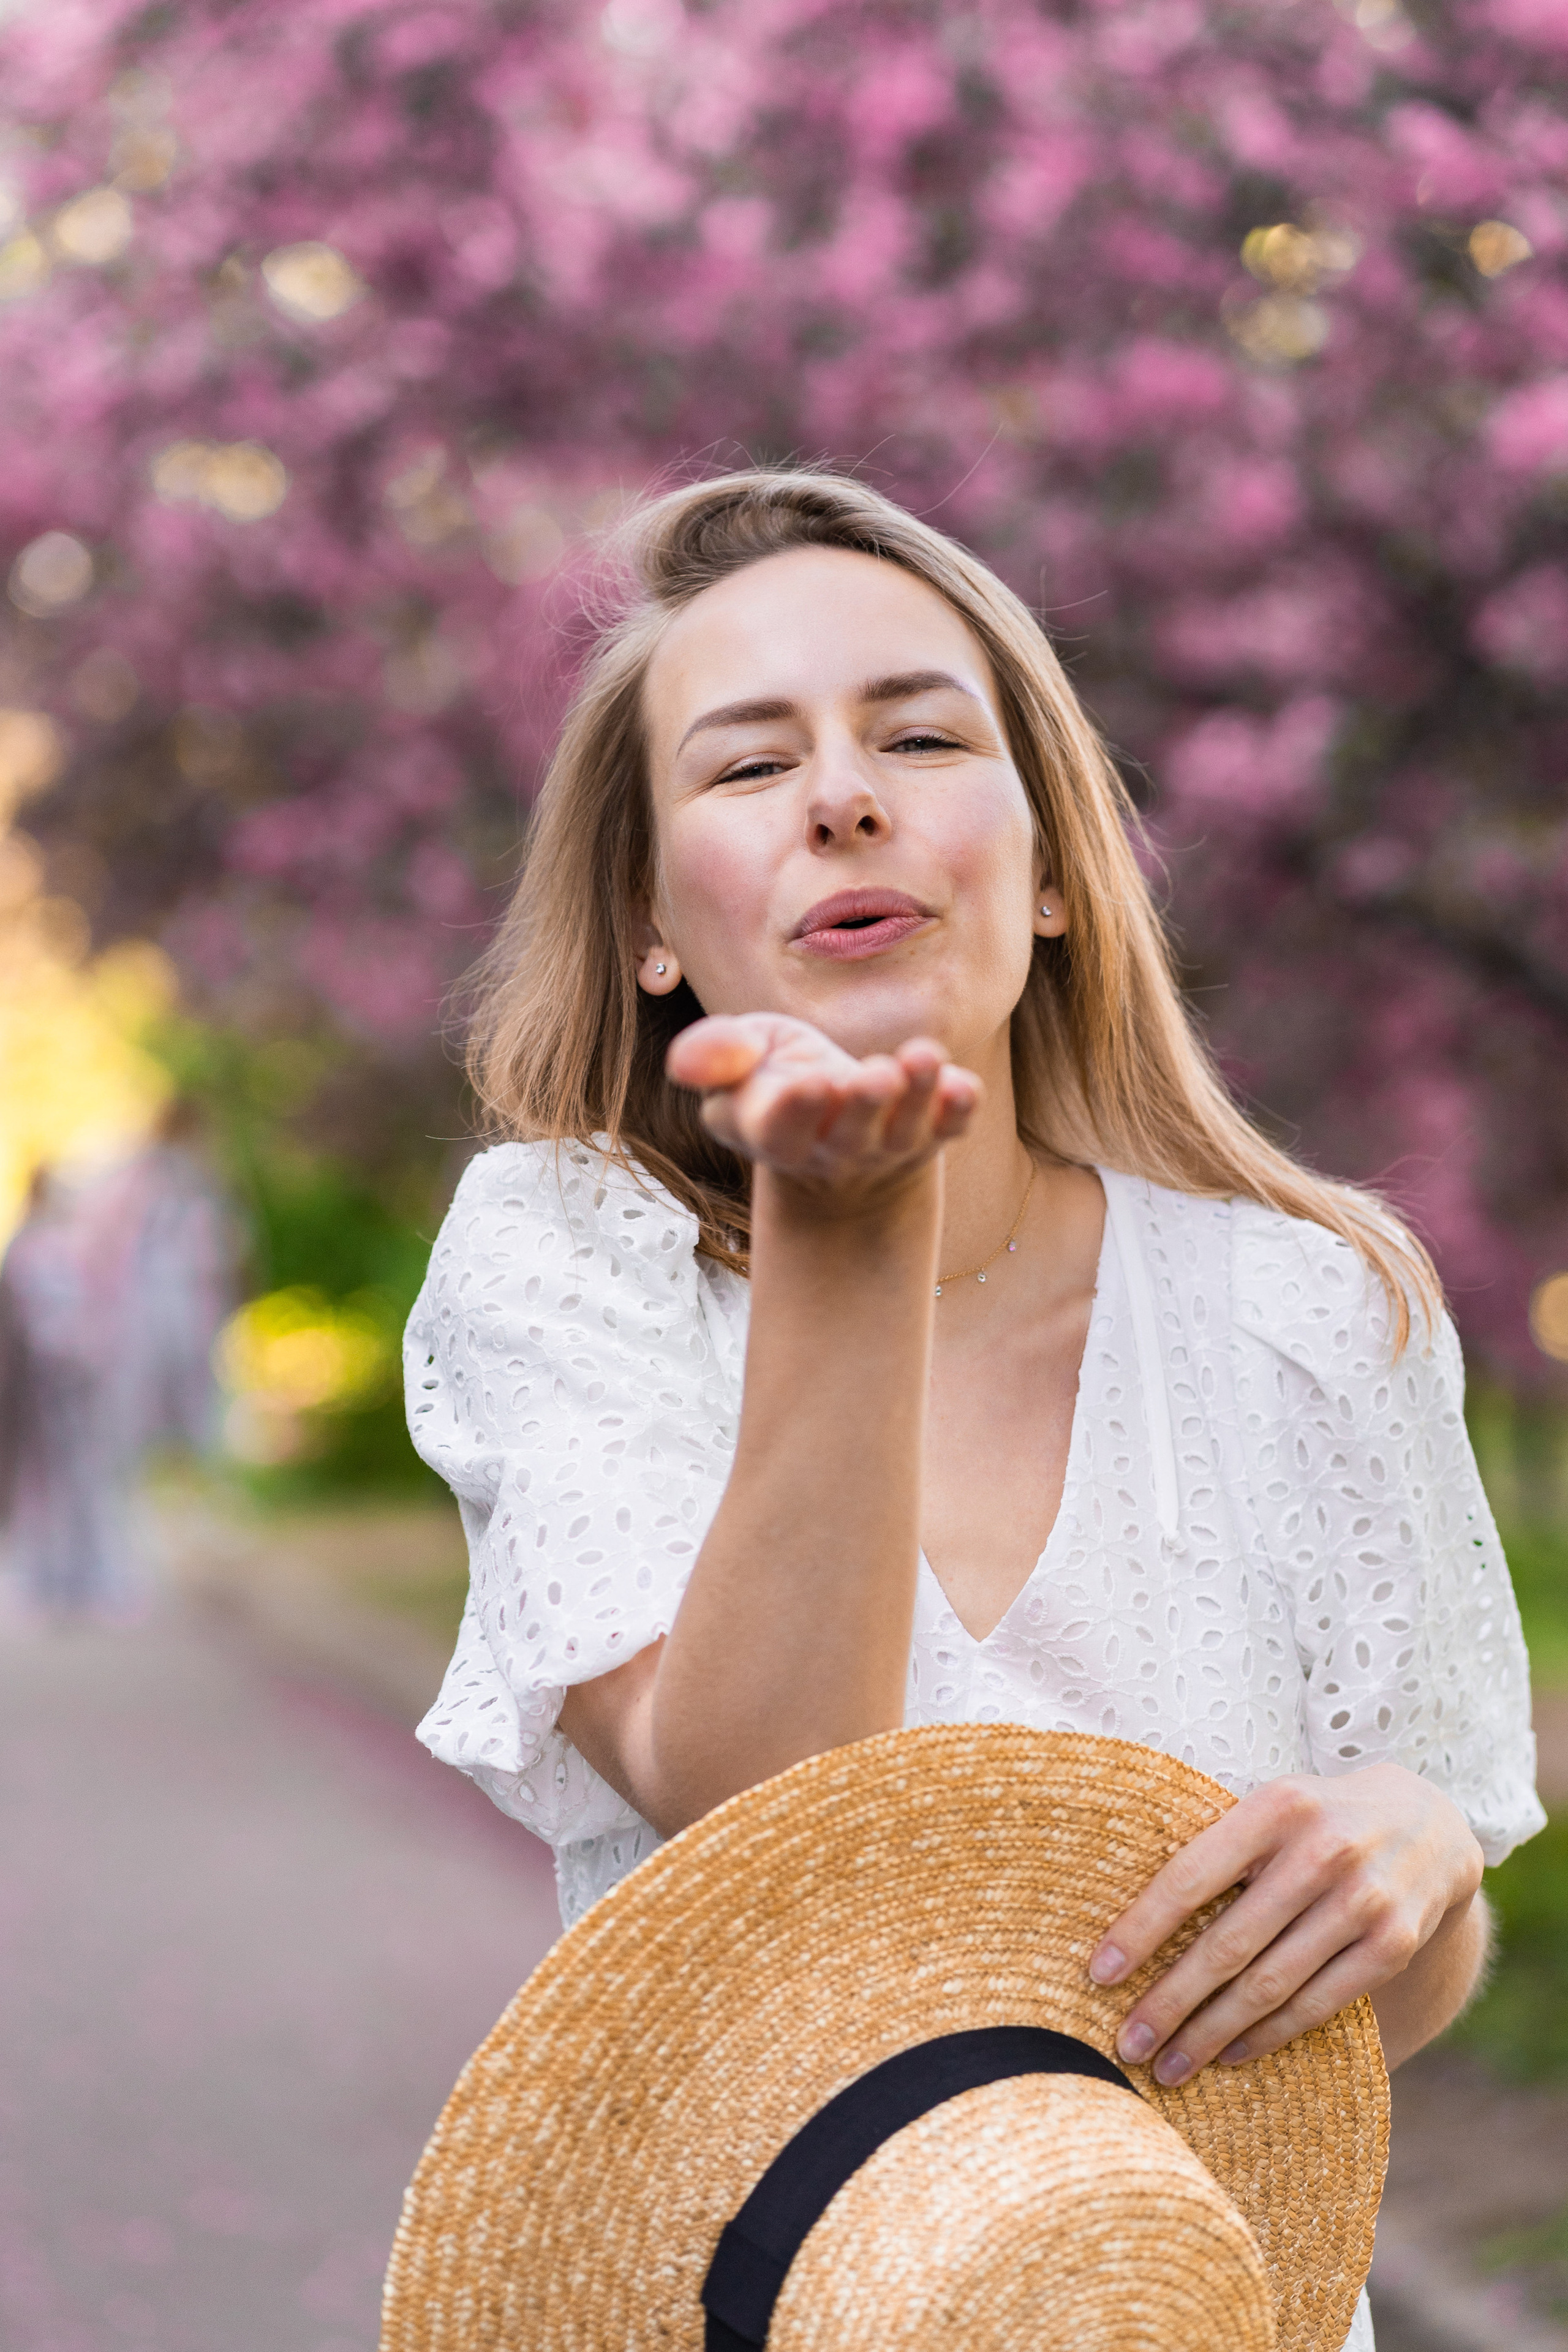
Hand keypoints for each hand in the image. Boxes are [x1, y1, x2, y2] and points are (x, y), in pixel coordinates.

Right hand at [666, 1014, 979, 1206]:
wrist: (834, 1123)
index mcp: (773, 1132)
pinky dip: (957, 1112)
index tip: (808, 1082)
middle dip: (862, 1105)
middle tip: (877, 1074)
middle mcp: (831, 1149)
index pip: (779, 1130)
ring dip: (915, 1098)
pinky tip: (965, 1086)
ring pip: (902, 1132)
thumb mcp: (739, 1057)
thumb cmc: (776, 1078)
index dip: (793, 1109)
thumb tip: (684, 1062)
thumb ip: (714, 1053)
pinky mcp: (929, 1134)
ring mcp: (884, 1147)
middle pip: (848, 1137)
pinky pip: (947, 1129)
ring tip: (922, 1056)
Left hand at [1088, 1763, 1484, 2081]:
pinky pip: (1318, 2004)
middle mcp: (1321, 1852)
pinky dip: (1268, 2035)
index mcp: (1275, 1807)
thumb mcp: (1270, 1809)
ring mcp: (1363, 1901)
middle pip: (1227, 1945)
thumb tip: (1133, 1924)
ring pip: (1269, 1985)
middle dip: (1170, 2002)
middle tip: (1127, 2044)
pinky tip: (1231, 2054)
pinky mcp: (1393, 1945)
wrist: (1428, 1826)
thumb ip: (1219, 1850)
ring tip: (1168, 2067)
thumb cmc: (1317, 1820)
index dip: (1141, 1930)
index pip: (1190, 1877)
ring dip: (1211, 2033)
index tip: (1099, 1975)